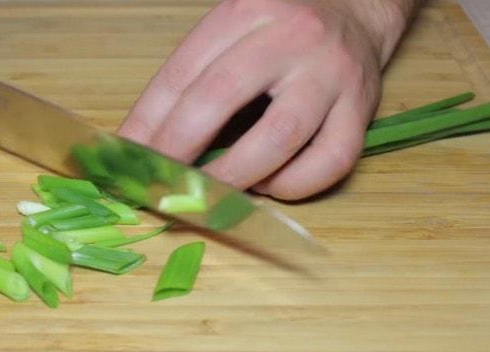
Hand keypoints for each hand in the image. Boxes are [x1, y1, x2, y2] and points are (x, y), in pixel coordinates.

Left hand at [119, 0, 416, 199]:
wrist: (355, 8)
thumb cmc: (279, 28)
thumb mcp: (231, 30)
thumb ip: (193, 76)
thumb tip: (143, 141)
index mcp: (244, 12)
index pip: (182, 73)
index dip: (147, 122)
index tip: (127, 158)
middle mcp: (289, 38)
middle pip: (220, 98)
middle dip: (179, 149)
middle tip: (158, 184)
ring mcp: (330, 73)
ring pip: (278, 137)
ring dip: (235, 176)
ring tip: (213, 194)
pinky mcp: (362, 108)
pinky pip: (331, 160)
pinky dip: (294, 186)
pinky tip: (271, 185)